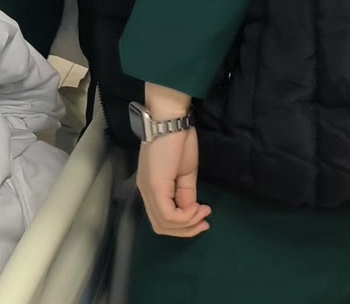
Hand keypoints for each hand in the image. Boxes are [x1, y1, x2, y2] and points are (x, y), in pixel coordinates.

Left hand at [135, 88, 210, 237]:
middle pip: (161, 226)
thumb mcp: (184, 173)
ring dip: (188, 223)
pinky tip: (199, 207)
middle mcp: (145, 192)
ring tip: (204, 212)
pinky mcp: (155, 186)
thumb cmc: (177, 141)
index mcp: (150, 188)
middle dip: (186, 229)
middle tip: (205, 222)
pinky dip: (186, 216)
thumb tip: (189, 211)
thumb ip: (185, 194)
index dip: (184, 226)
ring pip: (164, 223)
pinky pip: (168, 214)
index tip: (204, 216)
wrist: (170, 120)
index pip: (161, 220)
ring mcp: (148, 189)